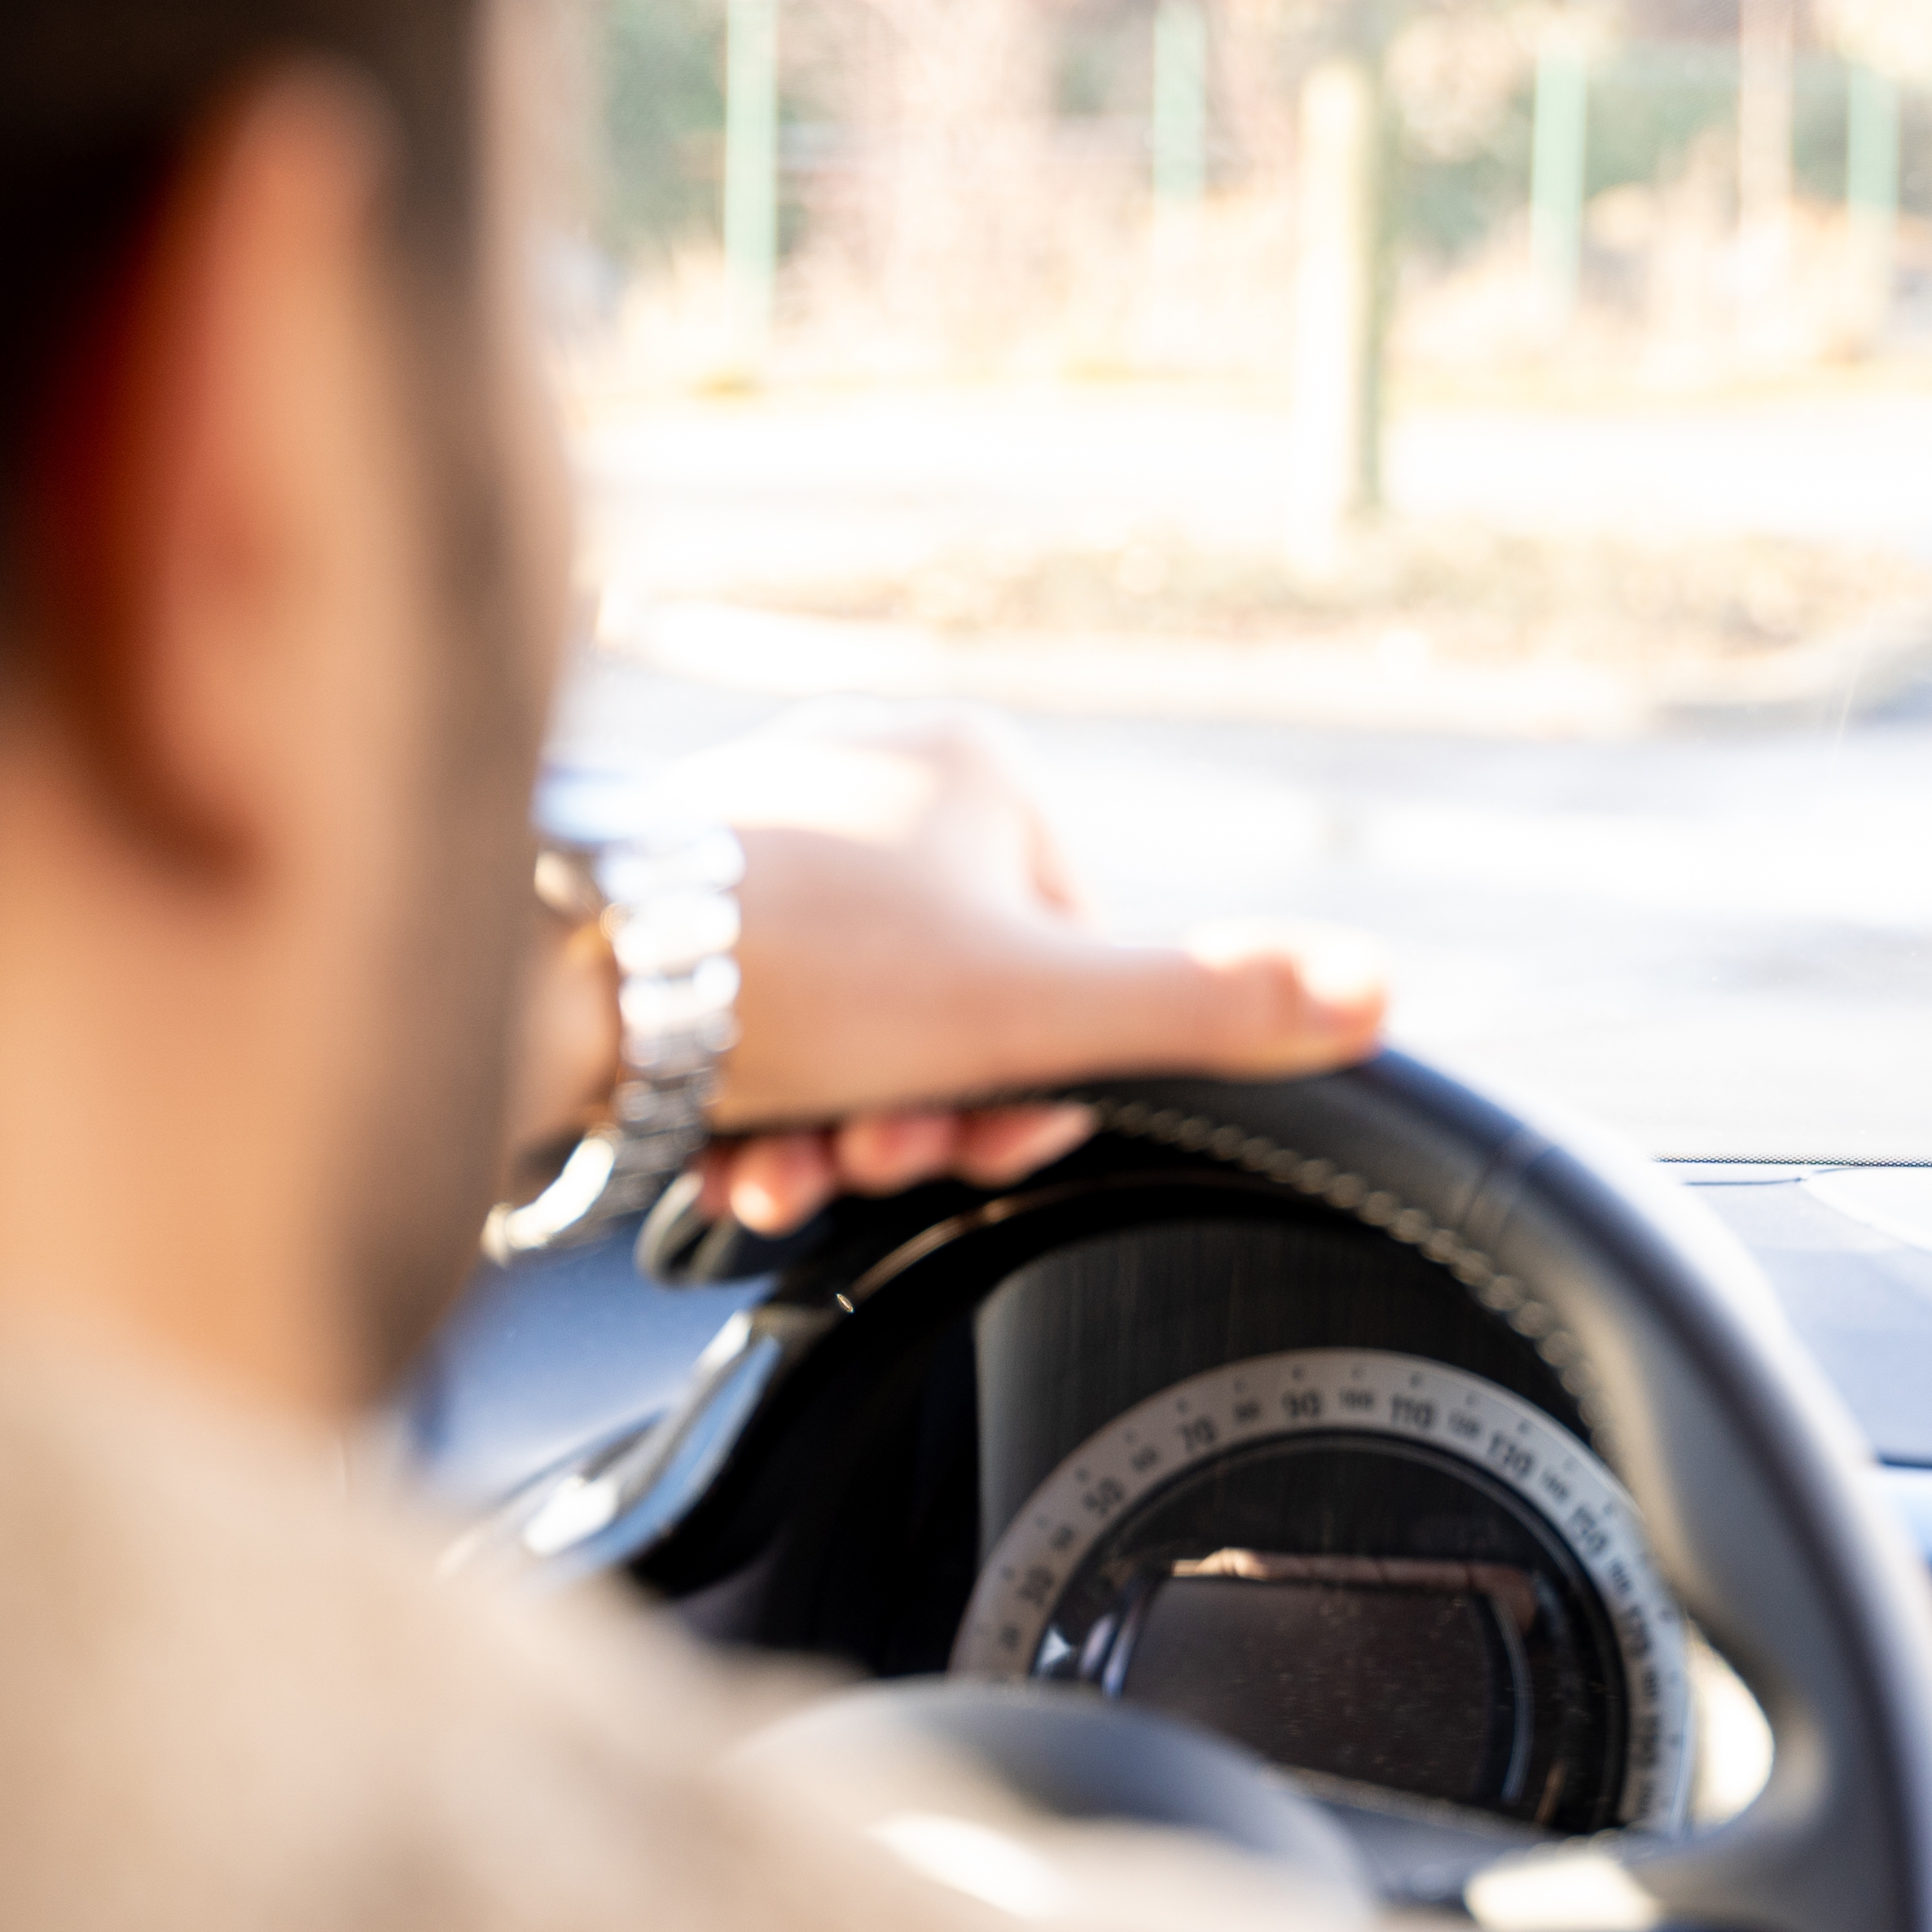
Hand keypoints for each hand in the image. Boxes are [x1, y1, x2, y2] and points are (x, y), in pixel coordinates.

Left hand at [524, 704, 1385, 1239]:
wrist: (552, 977)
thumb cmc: (803, 970)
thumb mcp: (1037, 1009)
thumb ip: (1209, 1007)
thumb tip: (1379, 991)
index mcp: (977, 765)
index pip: (1078, 952)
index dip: (1050, 1073)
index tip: (995, 1131)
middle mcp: (872, 776)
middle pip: (966, 999)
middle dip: (935, 1114)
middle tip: (887, 1156)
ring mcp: (767, 835)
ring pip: (859, 1027)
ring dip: (847, 1131)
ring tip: (797, 1166)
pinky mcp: (673, 907)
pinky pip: (763, 1025)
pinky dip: (761, 1110)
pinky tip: (736, 1161)